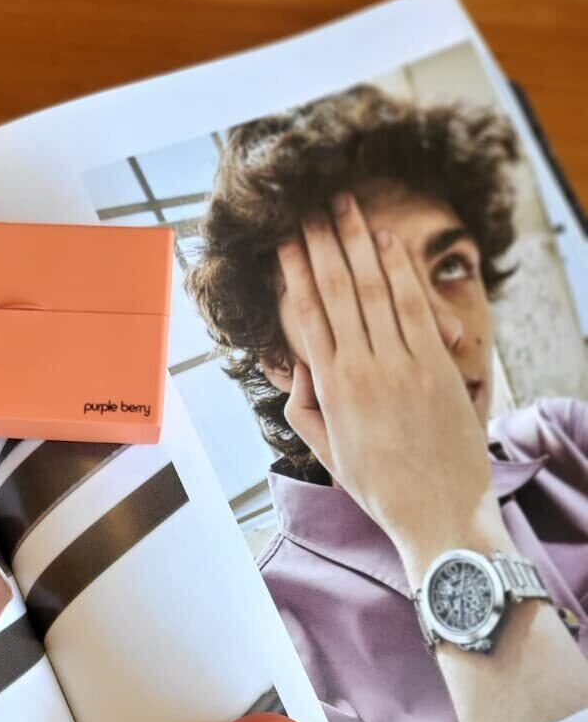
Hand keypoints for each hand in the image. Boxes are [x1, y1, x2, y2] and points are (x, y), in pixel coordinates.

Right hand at [277, 195, 509, 582]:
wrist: (437, 514)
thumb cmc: (380, 488)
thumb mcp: (327, 453)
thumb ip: (305, 406)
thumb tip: (299, 363)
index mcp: (332, 391)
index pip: (307, 316)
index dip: (294, 273)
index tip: (283, 240)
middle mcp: (363, 370)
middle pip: (337, 292)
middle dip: (320, 245)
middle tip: (307, 207)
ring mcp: (402, 365)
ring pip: (374, 289)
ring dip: (357, 242)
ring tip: (343, 206)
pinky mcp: (436, 366)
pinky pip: (413, 306)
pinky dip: (400, 269)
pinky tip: (387, 240)